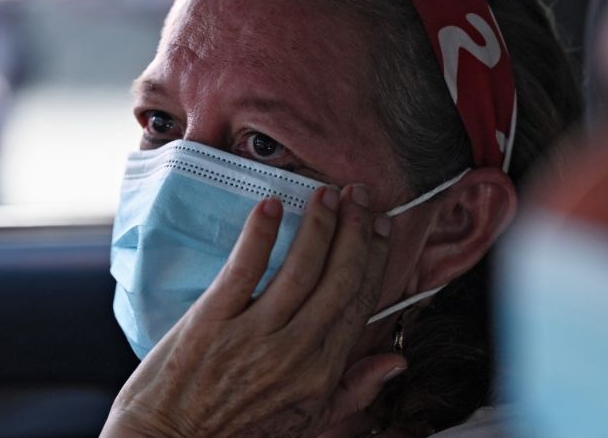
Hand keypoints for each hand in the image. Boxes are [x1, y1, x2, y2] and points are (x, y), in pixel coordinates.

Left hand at [101, 184, 404, 437]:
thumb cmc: (239, 433)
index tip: (380, 227)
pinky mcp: (212, 320)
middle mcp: (293, 351)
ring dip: (318, 225)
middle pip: (337, 278)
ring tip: (326, 193)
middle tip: (359, 195)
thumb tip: (396, 361)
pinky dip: (260, 235)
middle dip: (354, 230)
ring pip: (299, 269)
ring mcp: (252, 334)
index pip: (358, 302)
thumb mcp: (307, 423)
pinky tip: (273, 207)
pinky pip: (244, 269)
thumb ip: (353, 391)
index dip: (374, 259)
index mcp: (320, 372)